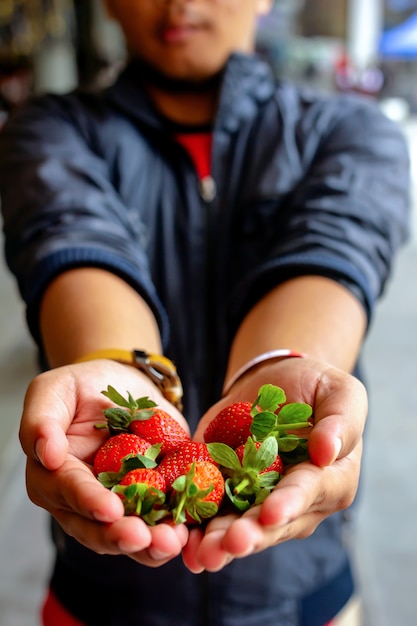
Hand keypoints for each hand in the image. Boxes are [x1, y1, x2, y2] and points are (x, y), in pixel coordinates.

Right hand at [19, 359, 189, 565]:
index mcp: (53, 475)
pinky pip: (160, 522)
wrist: (125, 382)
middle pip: (96, 527)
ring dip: (150, 544)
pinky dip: (174, 529)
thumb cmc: (83, 386)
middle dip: (120, 536)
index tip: (110, 510)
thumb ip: (41, 421)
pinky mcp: (150, 500)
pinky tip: (189, 531)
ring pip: (128, 534)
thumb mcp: (53, 391)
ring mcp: (117, 504)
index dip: (88, 501)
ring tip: (171, 542)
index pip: (68, 491)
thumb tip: (46, 455)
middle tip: (144, 538)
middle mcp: (81, 500)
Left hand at [184, 356, 366, 571]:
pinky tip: (181, 542)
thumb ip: (341, 422)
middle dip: (251, 535)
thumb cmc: (316, 388)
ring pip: (241, 528)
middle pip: (273, 524)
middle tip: (230, 544)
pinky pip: (212, 514)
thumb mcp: (340, 393)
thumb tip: (327, 451)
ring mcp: (259, 502)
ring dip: (220, 543)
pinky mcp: (226, 492)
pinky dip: (196, 530)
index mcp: (330, 480)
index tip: (270, 514)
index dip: (289, 503)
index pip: (310, 492)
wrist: (275, 384)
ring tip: (201, 553)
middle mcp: (296, 502)